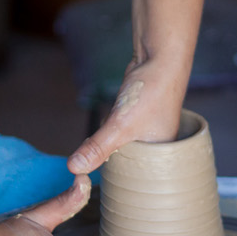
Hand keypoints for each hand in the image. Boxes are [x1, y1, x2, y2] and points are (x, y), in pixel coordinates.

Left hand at [67, 57, 187, 173]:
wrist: (159, 57)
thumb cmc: (151, 92)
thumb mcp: (120, 125)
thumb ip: (97, 147)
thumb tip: (74, 168)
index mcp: (162, 155)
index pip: (136, 176)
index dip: (117, 177)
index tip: (97, 175)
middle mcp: (158, 145)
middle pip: (128, 161)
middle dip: (111, 159)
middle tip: (96, 157)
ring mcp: (148, 130)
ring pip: (123, 145)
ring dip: (110, 143)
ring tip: (103, 141)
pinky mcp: (137, 116)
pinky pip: (121, 130)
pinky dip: (112, 128)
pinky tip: (107, 124)